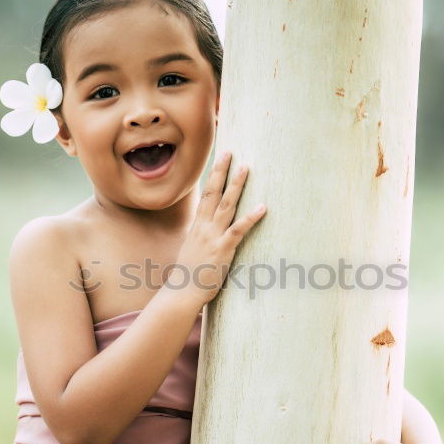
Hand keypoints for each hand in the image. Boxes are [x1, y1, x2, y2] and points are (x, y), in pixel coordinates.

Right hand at [168, 152, 265, 308]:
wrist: (182, 292)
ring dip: (237, 185)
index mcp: (198, 226)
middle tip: (229, 151)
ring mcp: (213, 237)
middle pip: (214, 192)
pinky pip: (238, 230)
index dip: (214, 175)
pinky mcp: (223, 249)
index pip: (206, 194)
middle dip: (221, 170)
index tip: (220, 158)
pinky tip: (262, 207)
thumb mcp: (194, 249)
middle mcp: (204, 227)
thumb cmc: (190, 274)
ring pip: (227, 205)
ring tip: (246, 168)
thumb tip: (209, 231)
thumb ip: (203, 237)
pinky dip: (250, 218)